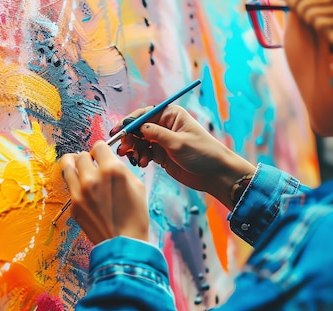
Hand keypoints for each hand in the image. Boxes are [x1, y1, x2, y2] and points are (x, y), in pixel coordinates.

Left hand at [60, 141, 148, 244]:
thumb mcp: (137, 186)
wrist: (124, 243)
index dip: (102, 150)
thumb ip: (120, 168)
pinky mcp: (73, 206)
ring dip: (75, 165)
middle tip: (94, 166)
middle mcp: (93, 178)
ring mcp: (79, 193)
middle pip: (81, 155)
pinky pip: (70, 186)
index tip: (103, 156)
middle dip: (89, 159)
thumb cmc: (135, 216)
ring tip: (81, 170)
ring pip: (67, 166)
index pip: (98, 146)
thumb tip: (108, 160)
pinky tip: (86, 192)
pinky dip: (76, 185)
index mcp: (112, 171)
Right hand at [111, 105, 255, 209]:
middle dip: (129, 138)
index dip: (129, 122)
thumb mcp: (178, 142)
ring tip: (135, 159)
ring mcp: (163, 141)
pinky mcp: (162, 155)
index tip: (117, 131)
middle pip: (139, 128)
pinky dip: (141, 157)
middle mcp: (165, 126)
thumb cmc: (203, 153)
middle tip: (122, 149)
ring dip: (134, 150)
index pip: (144, 114)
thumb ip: (155, 134)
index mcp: (171, 115)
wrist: (215, 174)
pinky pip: (145, 153)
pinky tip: (143, 163)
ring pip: (140, 142)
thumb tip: (136, 127)